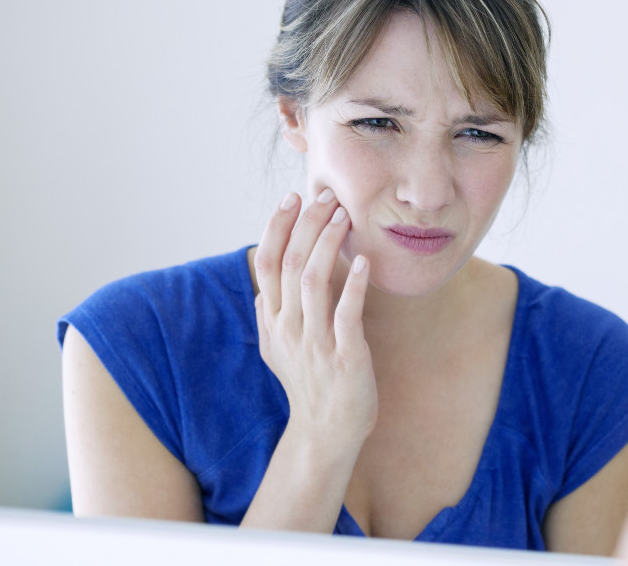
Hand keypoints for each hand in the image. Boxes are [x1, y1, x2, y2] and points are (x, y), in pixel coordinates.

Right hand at [253, 189, 377, 450]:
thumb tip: (263, 283)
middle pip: (290, 264)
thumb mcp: (277, 348)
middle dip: (306, 224)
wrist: (326, 431)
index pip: (267, 262)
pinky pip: (346, 315)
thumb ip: (270, 314)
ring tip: (343, 216)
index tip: (292, 199)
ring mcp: (315, 343)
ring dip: (328, 244)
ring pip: (313, 282)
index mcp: (272, 320)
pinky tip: (364, 262)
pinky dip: (354, 286)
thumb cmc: (308, 384)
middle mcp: (288, 328)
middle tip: (325, 196)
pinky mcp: (344, 357)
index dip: (278, 227)